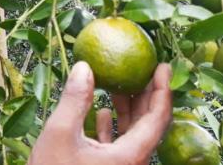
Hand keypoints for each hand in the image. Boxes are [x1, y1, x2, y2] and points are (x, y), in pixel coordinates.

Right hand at [28, 62, 172, 164]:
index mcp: (130, 156)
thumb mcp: (60, 135)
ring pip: (132, 135)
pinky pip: (118, 145)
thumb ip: (74, 100)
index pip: (157, 119)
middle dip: (146, 95)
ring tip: (118, 83)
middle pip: (148, 125)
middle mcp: (131, 163)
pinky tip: (100, 111)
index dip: (162, 90)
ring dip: (127, 108)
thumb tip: (85, 67)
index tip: (162, 66)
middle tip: (143, 68)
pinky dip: (112, 126)